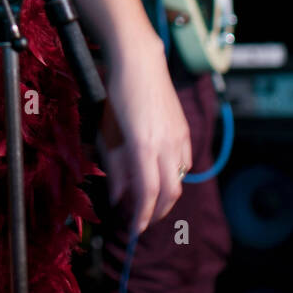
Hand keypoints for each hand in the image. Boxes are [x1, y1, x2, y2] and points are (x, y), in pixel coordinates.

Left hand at [96, 36, 191, 233]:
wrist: (140, 62)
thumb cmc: (117, 95)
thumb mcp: (108, 132)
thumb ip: (115, 167)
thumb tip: (118, 197)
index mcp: (143, 146)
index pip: (148, 193)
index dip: (141, 216)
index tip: (132, 229)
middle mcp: (166, 144)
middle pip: (170, 193)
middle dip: (156, 213)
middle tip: (141, 221)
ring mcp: (179, 137)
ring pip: (180, 179)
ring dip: (166, 197)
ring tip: (149, 202)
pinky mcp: (185, 131)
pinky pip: (185, 163)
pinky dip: (174, 176)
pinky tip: (160, 176)